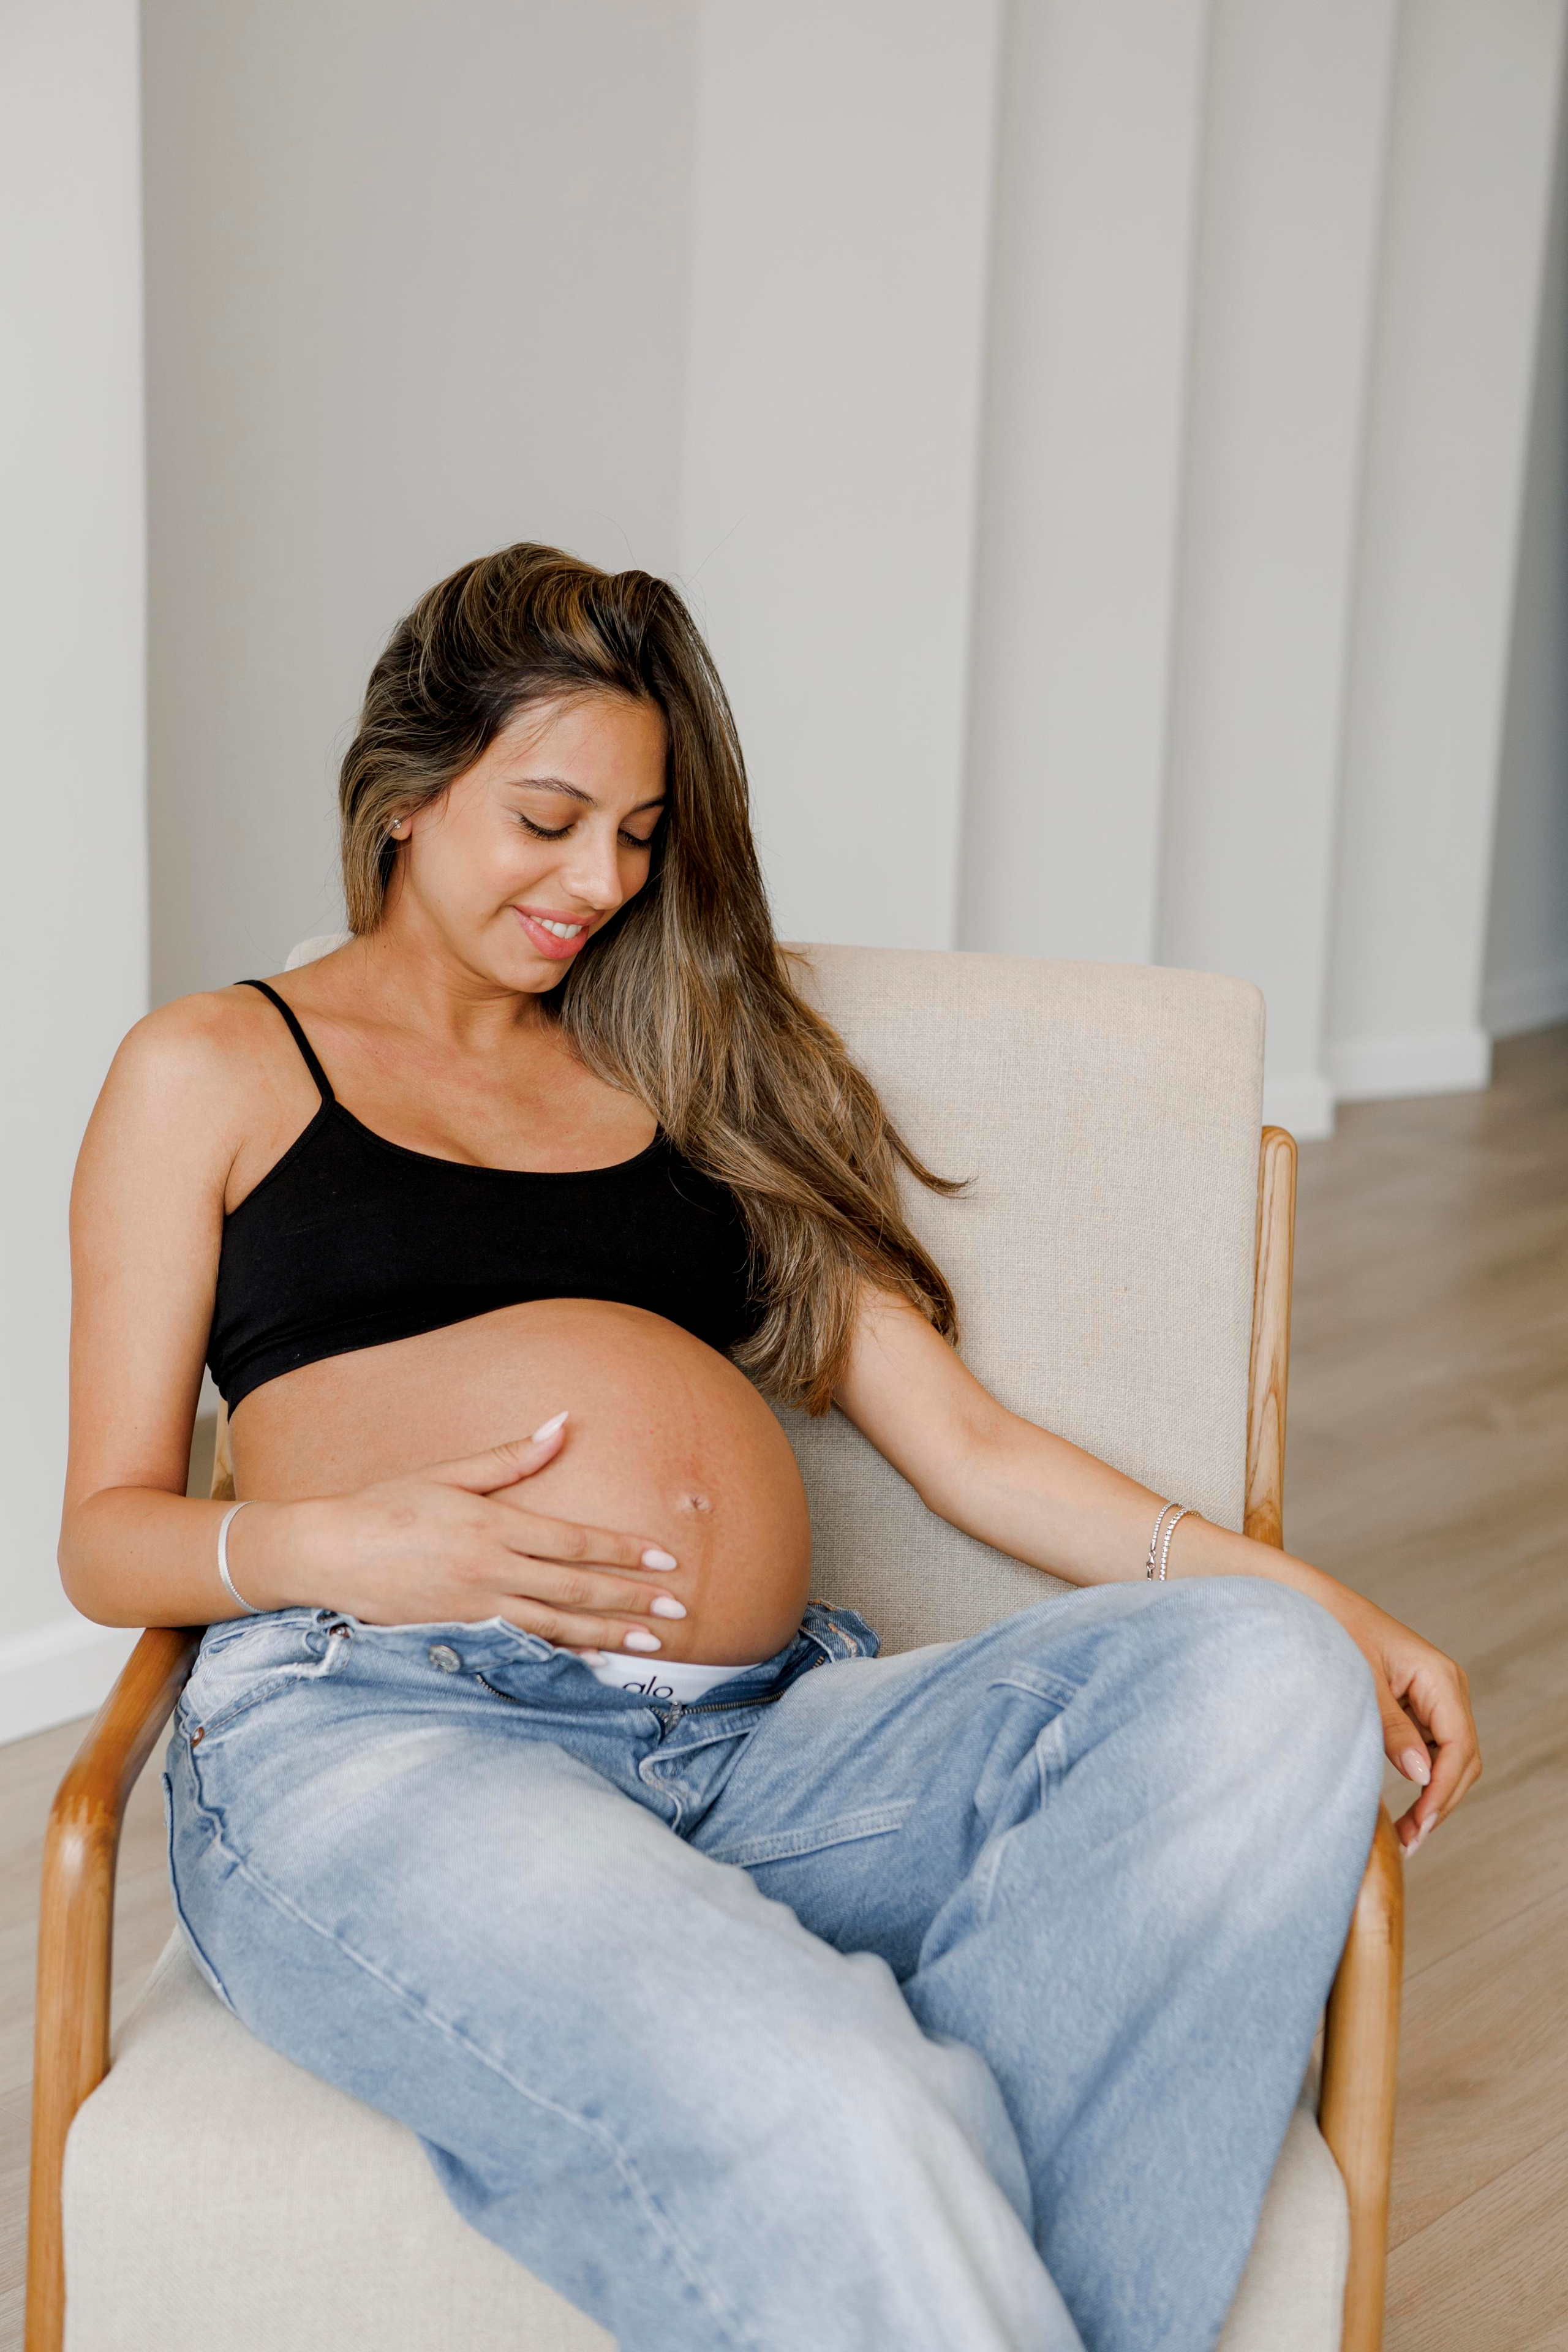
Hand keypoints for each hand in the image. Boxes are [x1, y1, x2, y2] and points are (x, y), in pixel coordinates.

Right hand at [238, 1414, 687, 1655]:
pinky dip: (563, 1656)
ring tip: (654, 1646)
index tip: (667, 1558)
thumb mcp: (450, 1474)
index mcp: (493, 1526)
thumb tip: (564, 1423)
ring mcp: (476, 1610)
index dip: (625, 1550)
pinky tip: (595, 1663)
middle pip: (577, 1590)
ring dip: (610, 1636)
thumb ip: (513, 1458)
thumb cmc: (387, 1506)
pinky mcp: (461, 1635)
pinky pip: (523, 1648)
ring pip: (557, 1627)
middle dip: (633, 1600)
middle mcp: (491, 1572)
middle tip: (679, 1609)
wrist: (327, 1554)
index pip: (575, 1542)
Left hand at [1321, 1581, 1480, 1853]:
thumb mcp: (1360, 1682)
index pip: (1459, 1746)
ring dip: (1432, 1796)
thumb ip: (1390, 1728)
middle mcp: (1445, 1687)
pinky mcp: (1415, 1705)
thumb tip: (1421, 1775)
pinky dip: (1420, 1779)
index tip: (1420, 1825)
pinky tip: (1401, 1805)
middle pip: (1462, 1759)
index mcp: (1440, 1677)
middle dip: (1441, 1802)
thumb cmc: (1332, 1630)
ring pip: (1449, 1759)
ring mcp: (1432, 1697)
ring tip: (1406, 1834)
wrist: (1308, 1601)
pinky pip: (1430, 1748)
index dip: (1443, 1791)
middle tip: (1410, 1842)